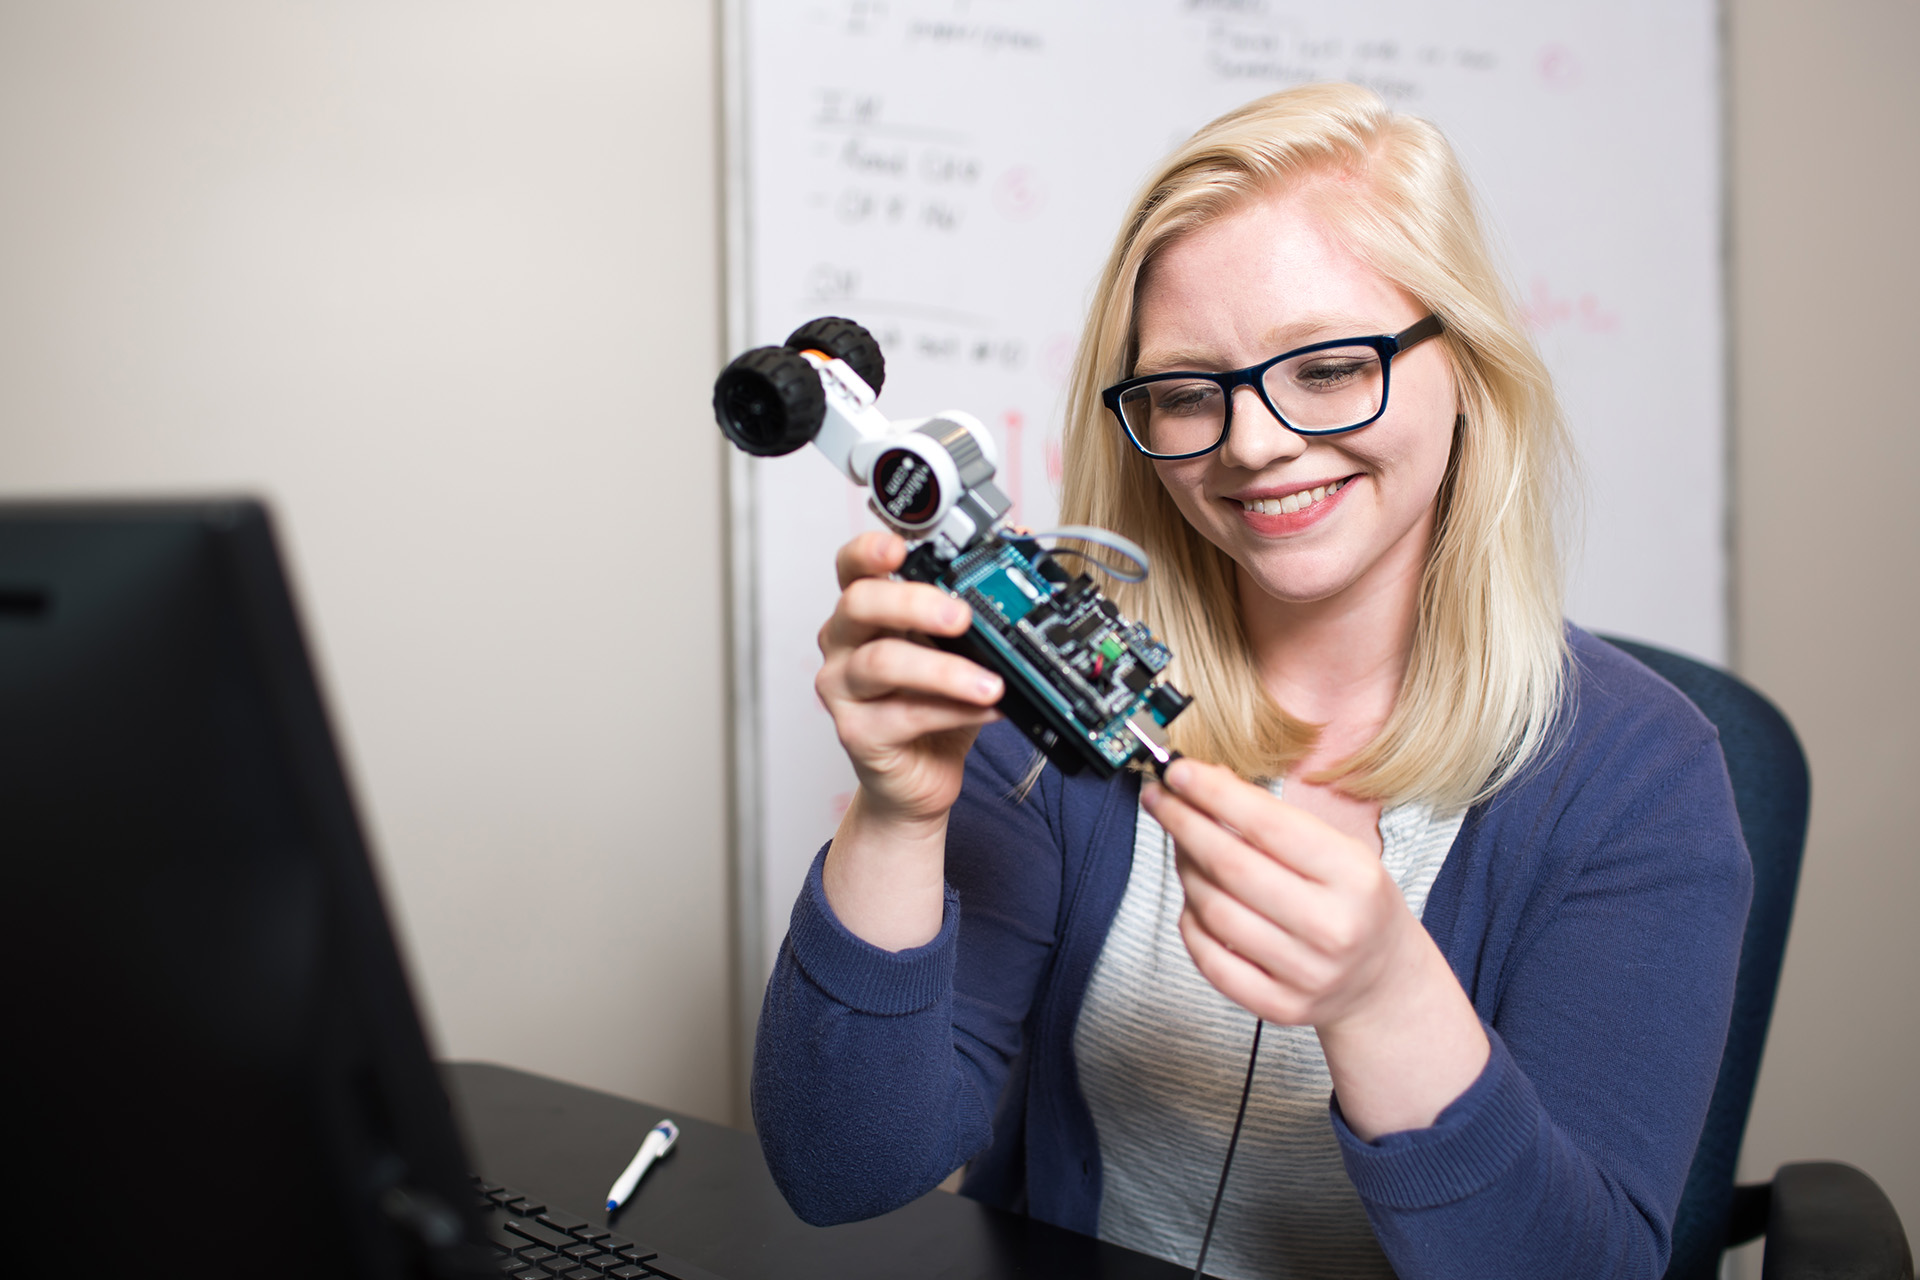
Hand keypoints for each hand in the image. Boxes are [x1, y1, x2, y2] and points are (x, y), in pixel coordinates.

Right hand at [815, 531, 1003, 949]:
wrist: (920, 776)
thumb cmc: (934, 705)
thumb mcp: (957, 648)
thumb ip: (972, 607)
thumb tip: (1016, 549)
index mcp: (865, 611)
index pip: (853, 566)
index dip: (870, 549)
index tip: (900, 546)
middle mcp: (843, 643)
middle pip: (860, 604)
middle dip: (914, 604)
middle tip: (962, 616)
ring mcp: (843, 689)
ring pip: (882, 663)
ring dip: (945, 670)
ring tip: (991, 682)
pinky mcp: (858, 733)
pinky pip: (905, 715)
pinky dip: (954, 710)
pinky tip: (989, 708)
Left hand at [1144, 758, 1416, 1029]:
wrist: (1381, 979)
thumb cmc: (1352, 900)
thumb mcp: (1338, 849)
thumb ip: (1273, 819)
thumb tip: (1205, 780)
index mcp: (1354, 876)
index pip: (1268, 825)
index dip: (1214, 794)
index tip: (1178, 770)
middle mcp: (1333, 927)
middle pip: (1232, 867)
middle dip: (1184, 824)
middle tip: (1159, 798)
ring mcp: (1306, 973)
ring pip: (1214, 911)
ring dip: (1185, 870)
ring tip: (1183, 847)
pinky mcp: (1278, 1006)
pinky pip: (1209, 958)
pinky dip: (1190, 922)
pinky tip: (1193, 899)